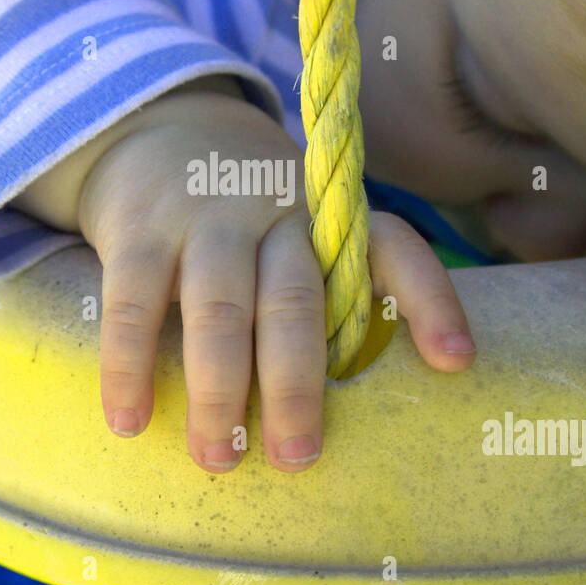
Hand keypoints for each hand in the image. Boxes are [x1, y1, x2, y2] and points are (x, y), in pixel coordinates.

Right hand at [76, 87, 475, 473]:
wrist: (157, 126)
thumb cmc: (248, 210)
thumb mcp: (304, 225)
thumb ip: (335, 286)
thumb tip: (389, 387)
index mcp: (330, 216)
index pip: (395, 249)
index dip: (431, 302)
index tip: (456, 362)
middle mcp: (276, 213)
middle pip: (296, 301)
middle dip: (297, 386)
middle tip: (297, 457)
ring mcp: (205, 218)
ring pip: (219, 309)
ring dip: (218, 390)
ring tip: (217, 458)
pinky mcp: (140, 229)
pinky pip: (133, 305)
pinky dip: (130, 366)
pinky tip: (129, 419)